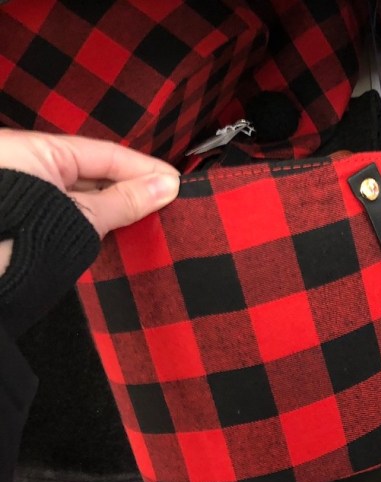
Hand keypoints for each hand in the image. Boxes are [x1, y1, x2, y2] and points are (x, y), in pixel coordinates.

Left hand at [0, 130, 179, 275]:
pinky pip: (60, 209)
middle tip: (166, 202)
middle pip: (90, 170)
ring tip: (147, 216)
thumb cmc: (15, 244)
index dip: (144, 168)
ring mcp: (18, 193)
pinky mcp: (17, 219)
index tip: (175, 183)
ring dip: (110, 205)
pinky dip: (88, 218)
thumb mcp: (80, 218)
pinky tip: (114, 227)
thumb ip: (125, 201)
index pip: (104, 153)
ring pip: (75, 192)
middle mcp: (21, 163)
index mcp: (31, 150)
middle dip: (129, 187)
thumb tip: (165, 187)